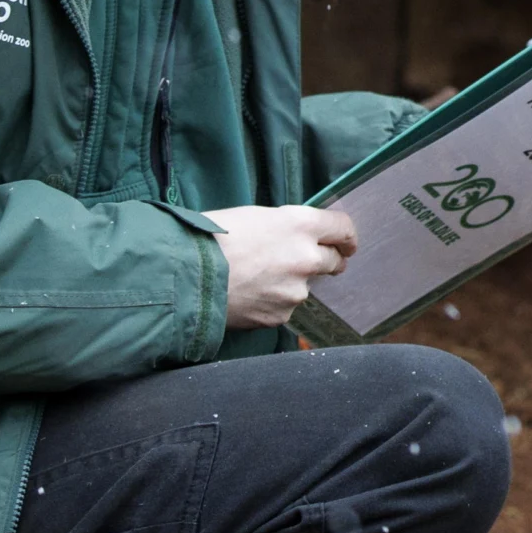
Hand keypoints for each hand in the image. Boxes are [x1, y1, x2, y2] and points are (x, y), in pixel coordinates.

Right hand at [207, 205, 357, 328]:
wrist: (185, 276)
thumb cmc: (210, 237)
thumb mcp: (253, 217)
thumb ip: (284, 228)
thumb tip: (294, 237)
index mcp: (300, 225)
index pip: (343, 228)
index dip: (346, 236)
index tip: (345, 243)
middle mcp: (306, 257)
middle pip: (334, 261)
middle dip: (327, 261)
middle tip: (309, 261)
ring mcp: (296, 291)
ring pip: (304, 287)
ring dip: (290, 283)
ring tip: (254, 277)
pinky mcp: (282, 315)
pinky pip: (284, 307)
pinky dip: (272, 302)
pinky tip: (248, 294)